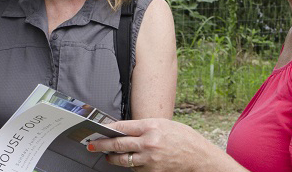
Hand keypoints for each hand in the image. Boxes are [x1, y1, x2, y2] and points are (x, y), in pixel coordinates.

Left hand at [86, 119, 241, 171]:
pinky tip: (128, 162)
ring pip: (123, 159)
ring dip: (113, 158)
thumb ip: (144, 126)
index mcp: (152, 127)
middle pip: (118, 144)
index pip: (122, 127)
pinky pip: (135, 168)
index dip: (107, 129)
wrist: (199, 157)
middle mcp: (149, 143)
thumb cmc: (184, 138)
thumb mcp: (164, 124)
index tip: (98, 130)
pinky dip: (130, 165)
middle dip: (102, 145)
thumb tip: (124, 129)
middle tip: (92, 145)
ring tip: (107, 156)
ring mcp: (150, 159)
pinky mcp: (152, 171)